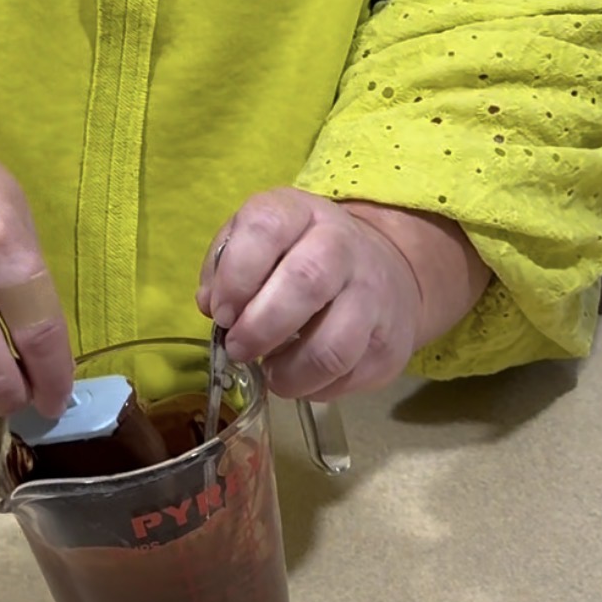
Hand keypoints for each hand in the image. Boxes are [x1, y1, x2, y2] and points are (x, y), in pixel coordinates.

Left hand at [196, 189, 424, 399]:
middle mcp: (344, 246)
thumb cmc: (298, 256)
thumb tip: (211, 304)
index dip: (235, 275)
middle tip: (238, 349)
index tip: (220, 311)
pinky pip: (347, 378)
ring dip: (288, 372)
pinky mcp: (390, 344)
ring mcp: (374, 296)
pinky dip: (313, 388)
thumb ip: (224, 264)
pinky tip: (300, 376)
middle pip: (306, 282)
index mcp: (300, 213)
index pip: (266, 228)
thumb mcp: (257, 240)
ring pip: (333, 346)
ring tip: (270, 372)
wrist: (381, 269)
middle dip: (259, 327)